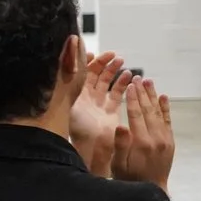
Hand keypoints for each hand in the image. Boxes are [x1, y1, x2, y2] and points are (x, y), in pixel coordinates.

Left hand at [68, 51, 130, 178]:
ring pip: (106, 82)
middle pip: (94, 75)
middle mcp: (86, 98)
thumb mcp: (71, 98)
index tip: (95, 53)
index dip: (87, 61)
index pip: (80, 72)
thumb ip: (72, 76)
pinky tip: (129, 76)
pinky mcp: (111, 111)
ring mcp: (99, 104)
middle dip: (104, 63)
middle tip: (114, 55)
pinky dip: (123, 84)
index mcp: (74, 93)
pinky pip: (117, 93)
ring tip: (122, 62)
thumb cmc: (79, 126)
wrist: (91, 148)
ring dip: (114, 71)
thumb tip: (70, 53)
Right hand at [110, 80, 175, 189]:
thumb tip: (121, 125)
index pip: (136, 115)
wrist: (152, 191)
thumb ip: (120, 145)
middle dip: (142, 93)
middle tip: (137, 78)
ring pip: (159, 113)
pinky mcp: (170, 142)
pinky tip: (163, 97)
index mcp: (142, 143)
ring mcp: (165, 140)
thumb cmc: (130, 179)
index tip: (129, 85)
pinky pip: (168, 121)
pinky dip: (165, 108)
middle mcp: (156, 138)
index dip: (133, 99)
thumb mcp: (119, 165)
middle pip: (148, 110)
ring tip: (148, 82)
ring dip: (153, 96)